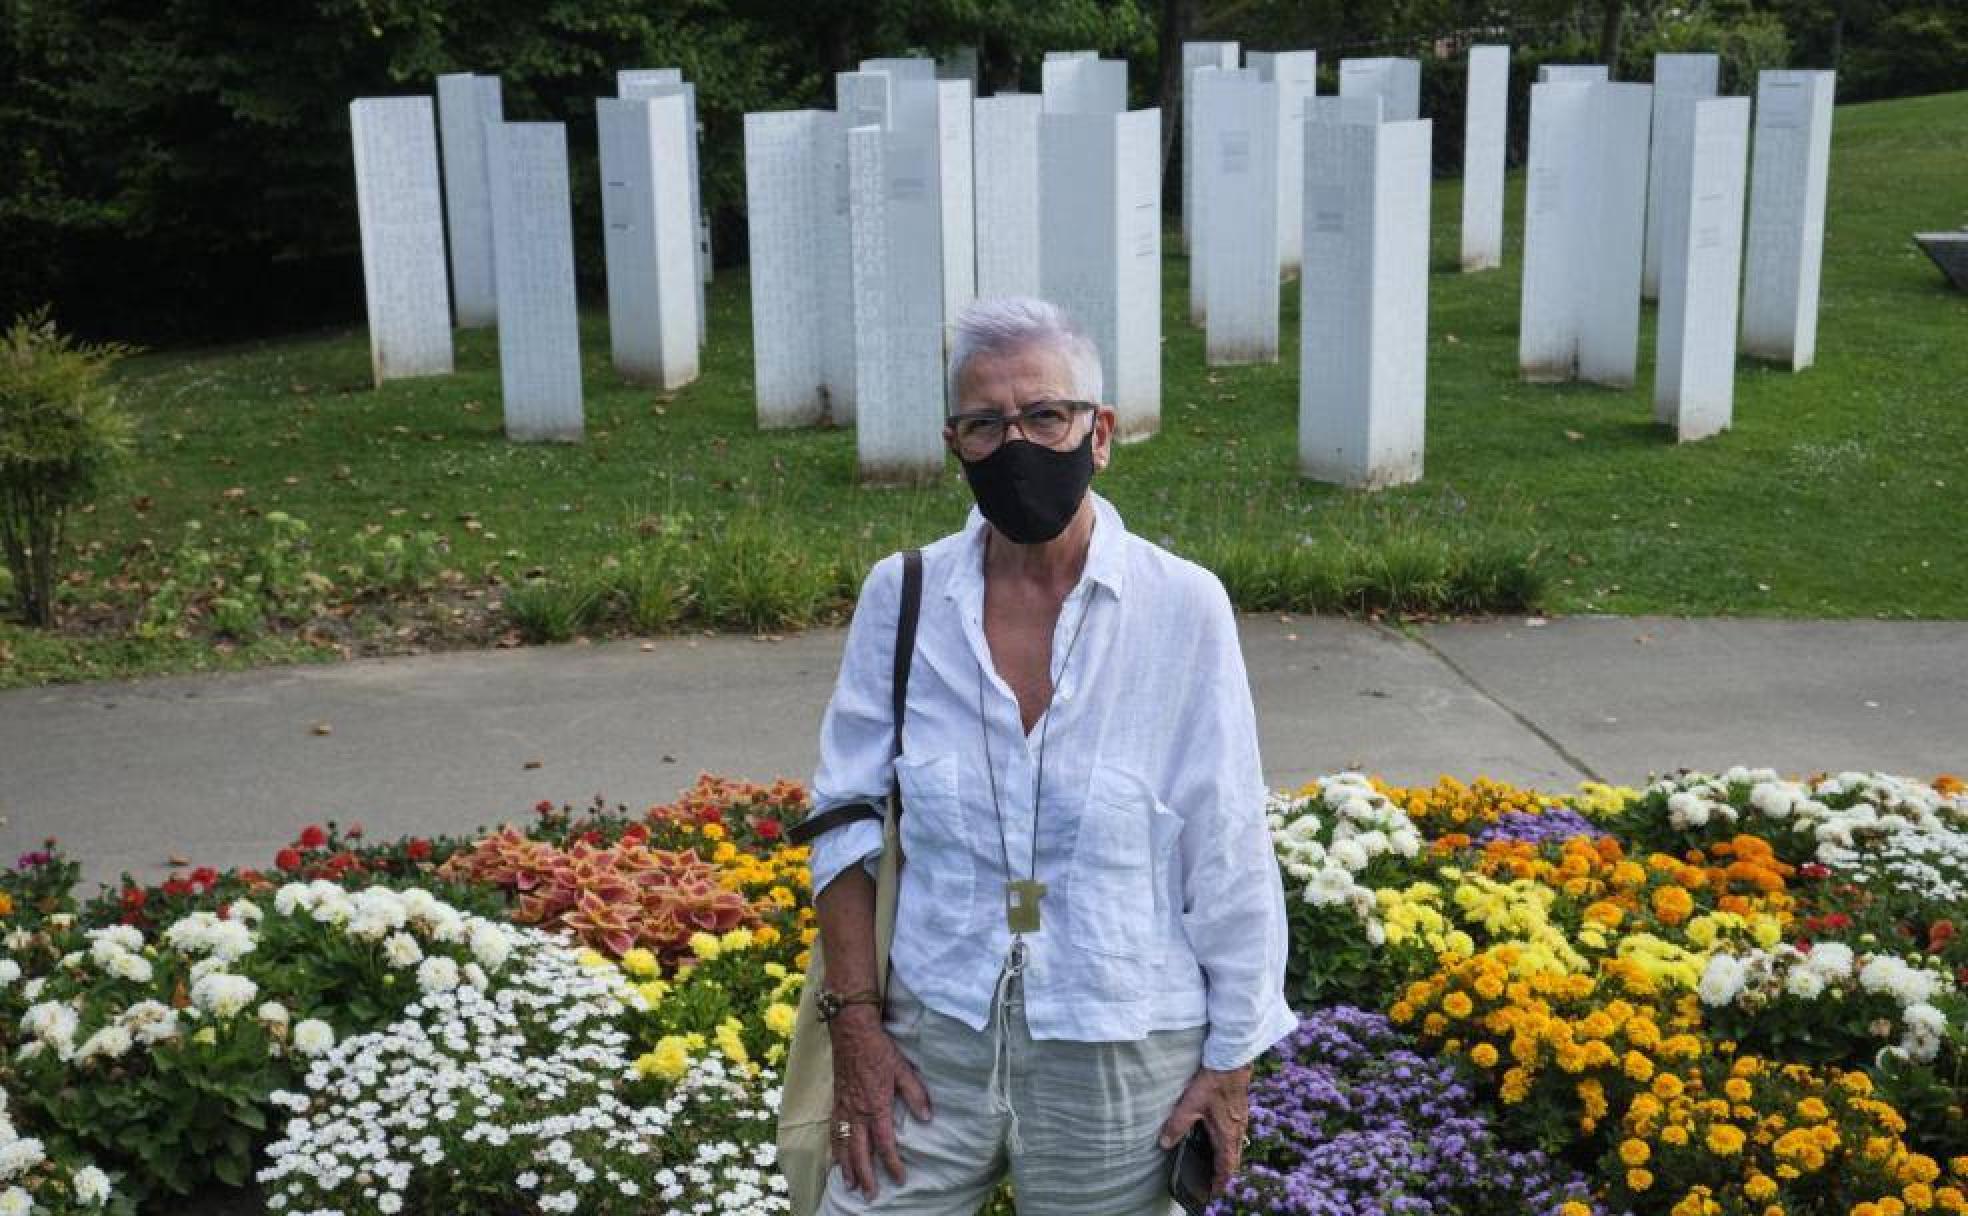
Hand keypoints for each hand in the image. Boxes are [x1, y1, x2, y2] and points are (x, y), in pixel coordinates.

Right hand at [829, 1006, 933, 1199]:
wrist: (851, 1031)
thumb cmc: (879, 1049)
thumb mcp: (903, 1069)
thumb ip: (916, 1094)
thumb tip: (927, 1118)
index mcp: (876, 1106)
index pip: (884, 1143)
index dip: (892, 1164)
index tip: (899, 1179)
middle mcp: (857, 1111)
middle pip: (860, 1151)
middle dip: (866, 1175)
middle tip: (870, 1195)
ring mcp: (843, 1107)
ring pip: (843, 1144)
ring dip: (847, 1167)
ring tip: (850, 1185)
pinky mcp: (836, 1101)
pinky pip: (833, 1131)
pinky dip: (834, 1148)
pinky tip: (835, 1157)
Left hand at [1156, 1064, 1251, 1196]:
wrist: (1231, 1061)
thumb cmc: (1213, 1083)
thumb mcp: (1190, 1105)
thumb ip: (1177, 1126)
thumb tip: (1164, 1144)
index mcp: (1227, 1135)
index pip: (1227, 1167)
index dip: (1220, 1182)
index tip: (1213, 1191)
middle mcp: (1237, 1131)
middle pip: (1234, 1160)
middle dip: (1223, 1172)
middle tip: (1212, 1180)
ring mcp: (1241, 1120)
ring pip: (1236, 1147)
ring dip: (1226, 1157)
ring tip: (1213, 1161)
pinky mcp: (1239, 1111)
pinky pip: (1236, 1134)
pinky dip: (1228, 1142)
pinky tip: (1216, 1135)